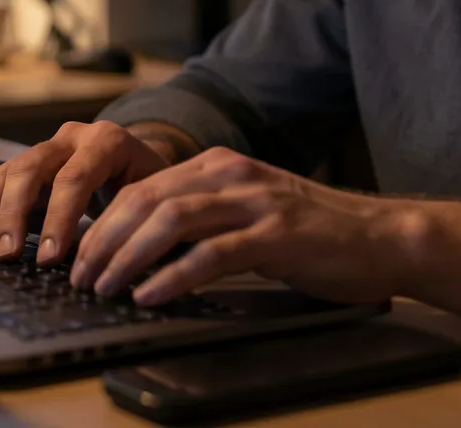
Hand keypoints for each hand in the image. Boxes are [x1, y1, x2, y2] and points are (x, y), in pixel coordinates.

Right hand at [0, 120, 172, 262]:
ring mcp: (51, 144)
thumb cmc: (149, 187)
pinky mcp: (33, 159)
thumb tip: (110, 264)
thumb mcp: (150, 198)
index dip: (59, 219)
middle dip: (17, 214)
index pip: (76, 177)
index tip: (49, 259)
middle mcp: (76, 135)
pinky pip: (3, 177)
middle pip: (34, 168)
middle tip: (11, 256)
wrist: (142, 163)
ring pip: (13, 170)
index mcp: (108, 141)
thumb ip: (130, 220)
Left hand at [69, 146, 411, 306]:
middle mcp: (232, 174)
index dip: (105, 221)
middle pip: (149, 199)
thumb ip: (204, 218)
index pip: (145, 186)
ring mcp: (255, 201)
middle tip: (81, 276)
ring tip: (106, 287)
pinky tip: (151, 295)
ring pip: (172, 221)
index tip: (81, 255)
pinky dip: (174, 275)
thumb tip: (145, 251)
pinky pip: (212, 253)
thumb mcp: (249, 211)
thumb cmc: (311, 231)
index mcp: (220, 165)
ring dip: (130, 256)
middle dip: (105, 239)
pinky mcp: (276, 234)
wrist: (378, 237)